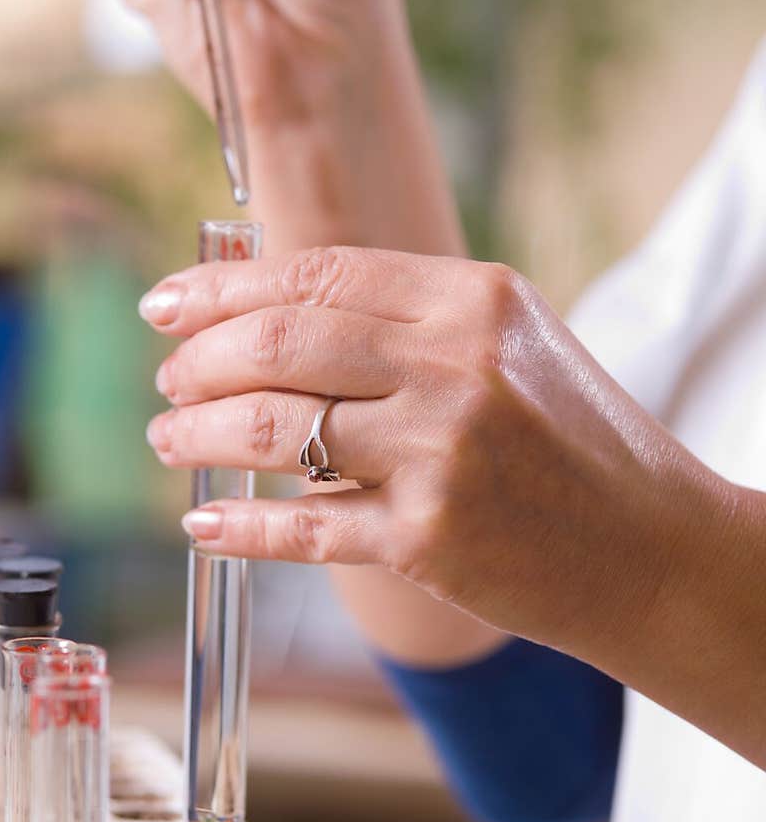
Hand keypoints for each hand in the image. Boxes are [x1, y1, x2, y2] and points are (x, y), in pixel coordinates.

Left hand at [140, 245, 737, 659]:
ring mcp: (439, 452)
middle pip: (280, 343)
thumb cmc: (574, 439)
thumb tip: (272, 315)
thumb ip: (406, 318)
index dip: (225, 289)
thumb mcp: (509, 342)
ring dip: (198, 434)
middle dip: (199, 360)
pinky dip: (241, 529)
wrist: (653, 547)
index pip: (317, 275)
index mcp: (471, 299)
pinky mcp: (428, 539)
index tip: (168, 305)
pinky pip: (304, 528)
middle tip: (168, 378)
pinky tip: (204, 526)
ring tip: (169, 439)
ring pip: (271, 431)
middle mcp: (454, 364)